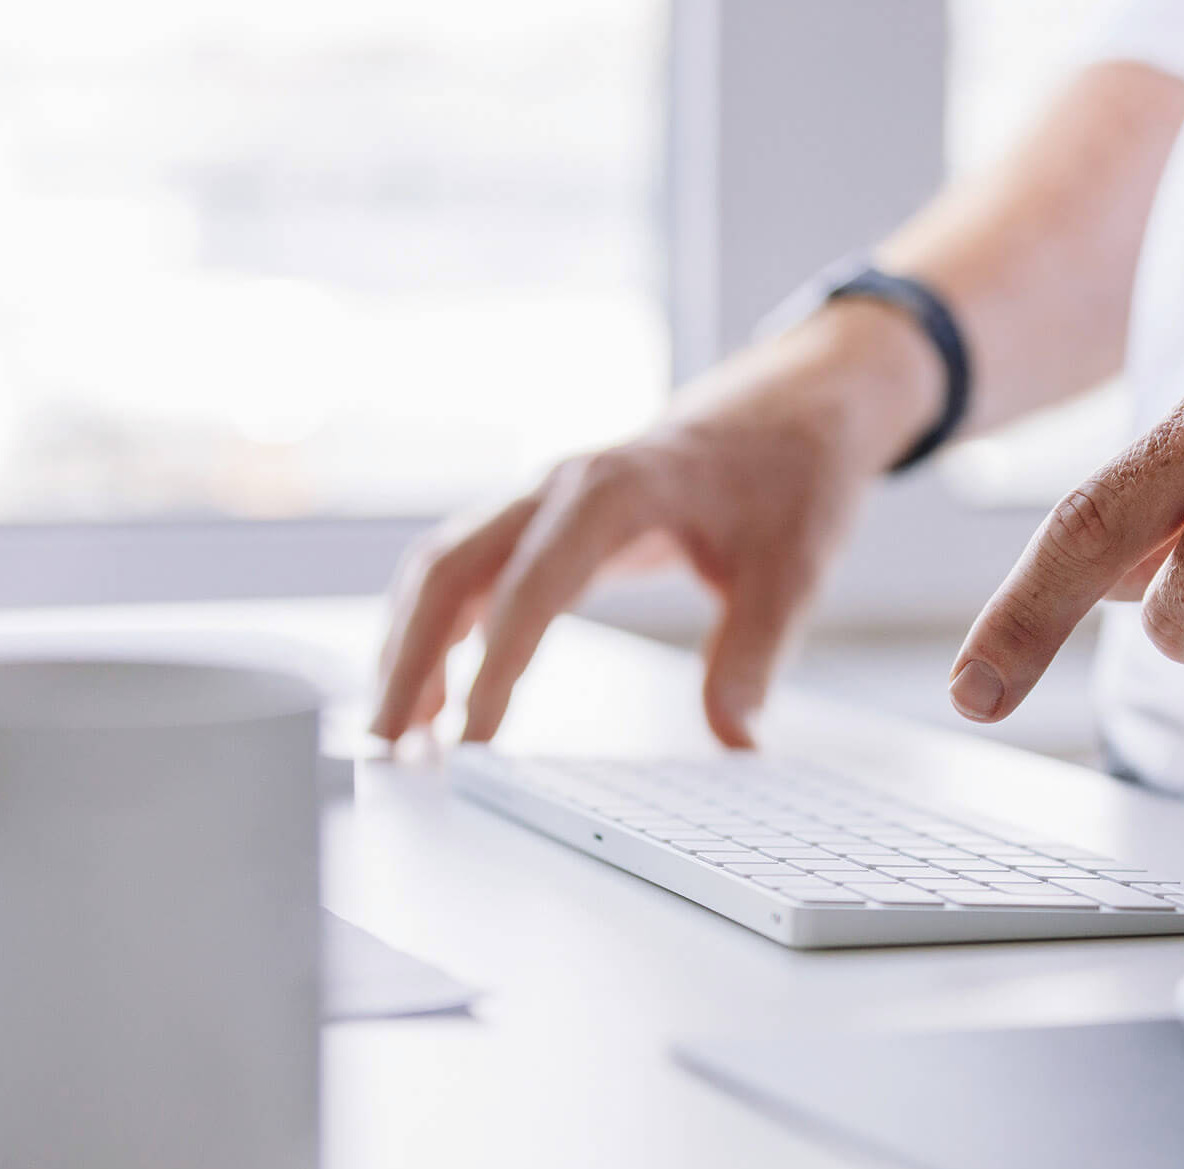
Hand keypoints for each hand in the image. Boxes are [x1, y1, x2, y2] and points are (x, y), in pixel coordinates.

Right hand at [371, 303, 941, 746]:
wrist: (796, 407)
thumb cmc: (790, 476)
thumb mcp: (792, 570)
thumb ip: (755, 656)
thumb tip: (735, 741)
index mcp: (618, 489)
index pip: (532, 587)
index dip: (496, 668)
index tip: (475, 741)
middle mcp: (563, 485)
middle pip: (452, 567)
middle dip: (411, 657)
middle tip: (388, 746)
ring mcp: (545, 497)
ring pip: (445, 565)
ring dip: (410, 643)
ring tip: (397, 733)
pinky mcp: (546, 517)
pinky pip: (469, 567)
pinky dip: (439, 626)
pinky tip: (435, 688)